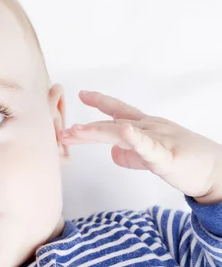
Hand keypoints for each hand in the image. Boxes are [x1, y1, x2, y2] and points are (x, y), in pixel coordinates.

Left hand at [59, 90, 221, 203]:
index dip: (100, 102)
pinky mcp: (167, 156)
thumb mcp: (152, 157)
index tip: (82, 93)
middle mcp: (150, 127)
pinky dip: (134, 139)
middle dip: (85, 128)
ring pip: (122, 133)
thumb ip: (131, 155)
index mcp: (146, 127)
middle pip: (111, 124)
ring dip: (96, 131)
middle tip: (61, 131)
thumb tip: (113, 153)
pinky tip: (122, 132)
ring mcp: (158, 139)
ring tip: (76, 131)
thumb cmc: (186, 163)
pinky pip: (149, 147)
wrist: (217, 173)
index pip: (119, 111)